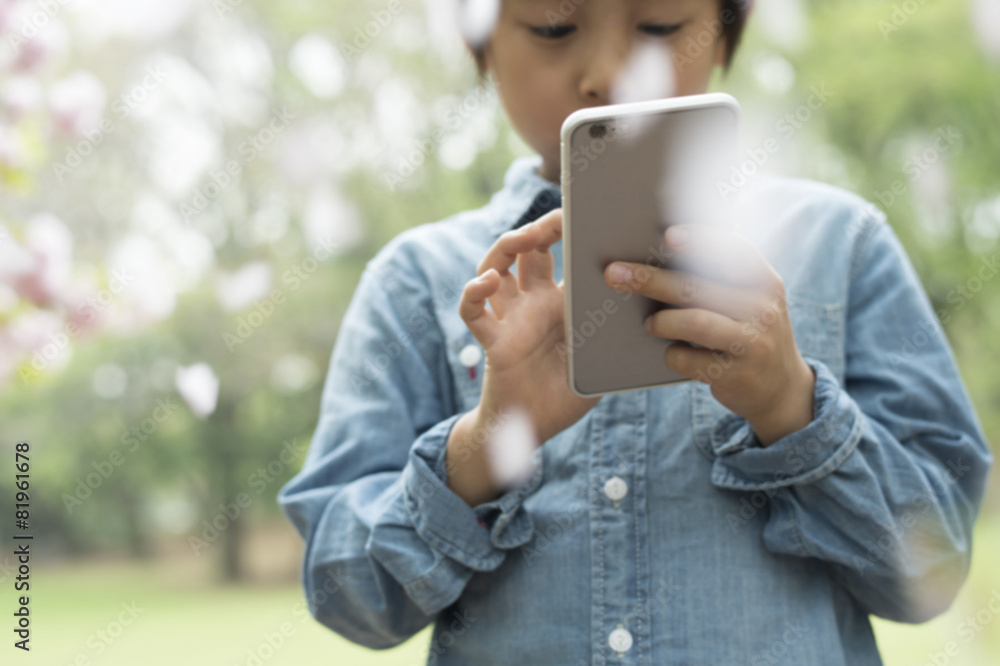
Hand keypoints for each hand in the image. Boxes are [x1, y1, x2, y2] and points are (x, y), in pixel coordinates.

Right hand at [460, 208, 601, 445]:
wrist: (533, 429)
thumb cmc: (566, 394)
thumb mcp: (600, 359)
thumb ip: (617, 336)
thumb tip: (654, 310)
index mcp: (558, 302)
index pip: (555, 254)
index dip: (561, 230)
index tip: (579, 213)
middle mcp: (531, 303)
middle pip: (525, 251)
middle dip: (537, 229)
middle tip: (554, 221)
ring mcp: (509, 318)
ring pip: (494, 268)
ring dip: (504, 248)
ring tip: (521, 239)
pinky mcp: (492, 340)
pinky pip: (473, 312)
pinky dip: (474, 294)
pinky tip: (487, 284)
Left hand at [602, 224, 815, 446]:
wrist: (781, 389)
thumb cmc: (748, 333)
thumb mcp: (751, 301)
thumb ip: (721, 279)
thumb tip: (660, 252)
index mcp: (764, 282)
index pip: (734, 250)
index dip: (700, 240)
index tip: (667, 234)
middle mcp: (763, 309)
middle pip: (697, 286)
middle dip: (650, 279)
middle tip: (614, 274)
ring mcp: (752, 343)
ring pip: (695, 322)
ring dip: (661, 321)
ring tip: (649, 324)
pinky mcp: (737, 375)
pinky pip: (690, 360)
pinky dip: (673, 355)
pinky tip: (671, 353)